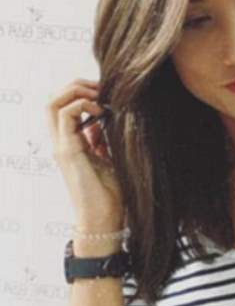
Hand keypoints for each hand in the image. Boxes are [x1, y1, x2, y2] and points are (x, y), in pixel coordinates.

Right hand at [46, 78, 123, 227]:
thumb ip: (102, 139)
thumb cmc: (110, 195)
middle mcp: (61, 142)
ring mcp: (61, 146)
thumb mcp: (110, 159)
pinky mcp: (67, 151)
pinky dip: (82, 105)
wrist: (105, 219)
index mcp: (71, 143)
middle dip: (76, 86)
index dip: (82, 93)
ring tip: (100, 96)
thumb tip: (103, 119)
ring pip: (53, 103)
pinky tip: (101, 111)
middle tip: (101, 87)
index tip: (107, 92)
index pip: (64, 106)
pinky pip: (65, 115)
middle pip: (53, 100)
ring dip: (77, 92)